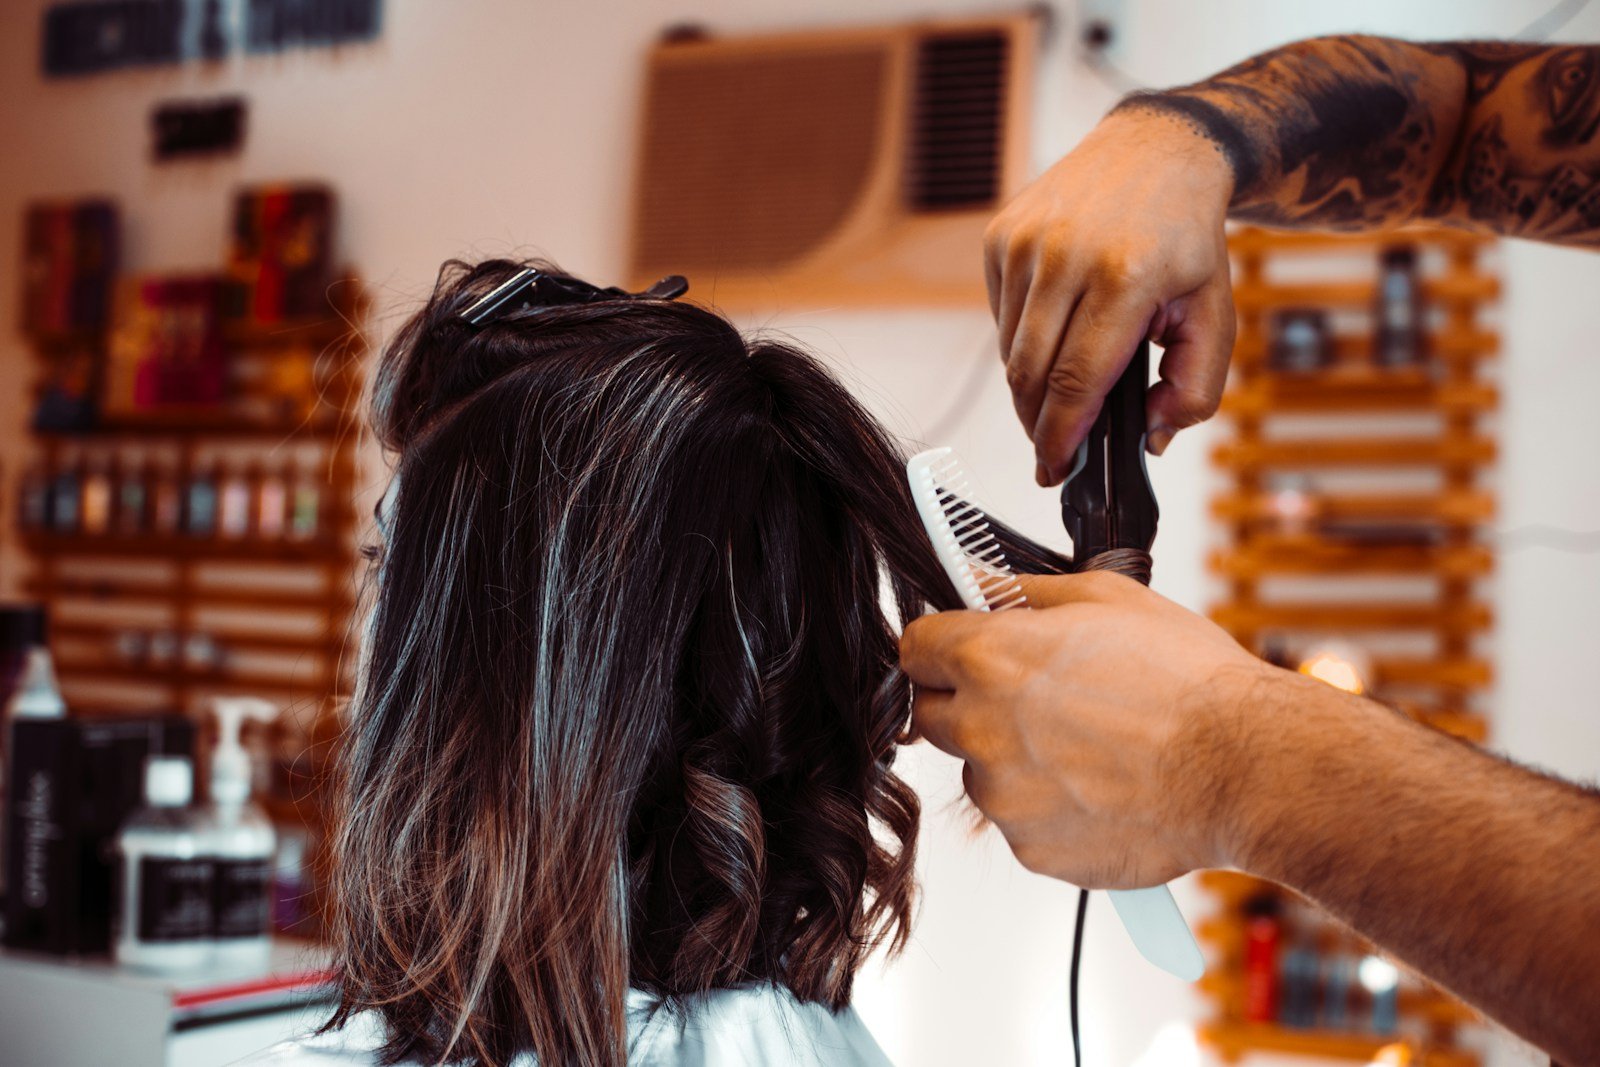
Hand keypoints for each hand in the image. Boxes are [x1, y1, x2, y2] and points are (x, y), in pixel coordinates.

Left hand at [899, 571, 1276, 888]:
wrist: (1245, 768)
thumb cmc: (1189, 682)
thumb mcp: (1106, 599)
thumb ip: (1024, 591)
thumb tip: (980, 580)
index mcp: (990, 659)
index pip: (914, 649)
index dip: (939, 646)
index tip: (958, 651)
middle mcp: (982, 729)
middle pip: (933, 714)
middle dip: (968, 703)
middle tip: (1034, 698)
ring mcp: (1004, 797)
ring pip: (981, 773)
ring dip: (1014, 761)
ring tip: (1090, 747)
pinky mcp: (1032, 850)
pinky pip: (1022, 823)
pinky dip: (1050, 810)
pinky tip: (1104, 788)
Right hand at [984, 109, 1237, 483]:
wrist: (1156, 150)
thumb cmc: (1186, 237)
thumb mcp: (1216, 312)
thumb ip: (1197, 386)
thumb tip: (1152, 437)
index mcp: (1126, 276)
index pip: (1076, 380)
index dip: (1061, 435)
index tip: (1055, 469)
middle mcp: (1067, 255)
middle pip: (1031, 374)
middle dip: (1039, 423)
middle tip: (1054, 449)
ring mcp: (1027, 242)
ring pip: (1010, 350)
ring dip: (1031, 385)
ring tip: (1063, 388)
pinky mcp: (1002, 236)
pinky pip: (1000, 316)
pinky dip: (1021, 342)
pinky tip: (1054, 334)